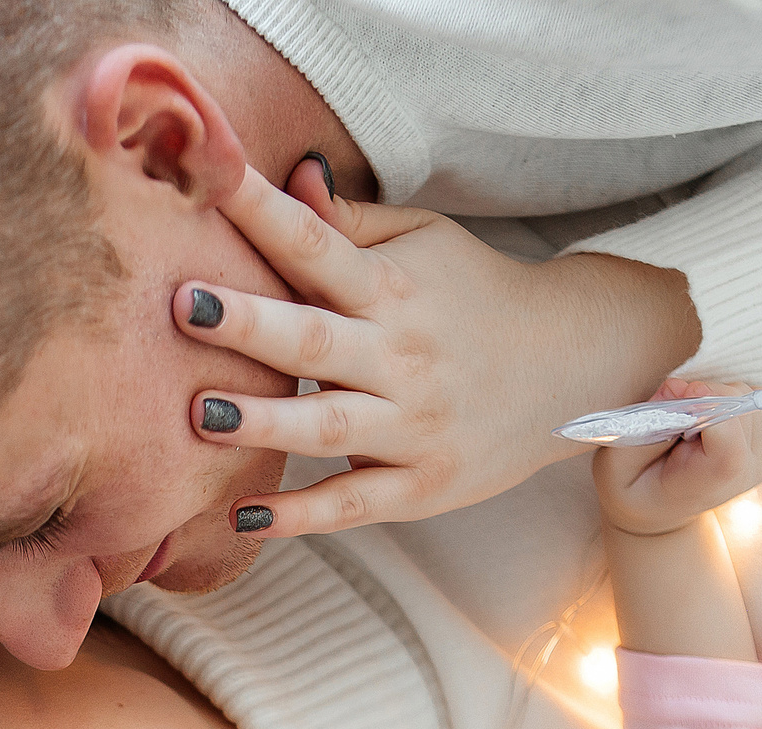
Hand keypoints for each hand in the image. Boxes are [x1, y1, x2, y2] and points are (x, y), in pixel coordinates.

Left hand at [177, 159, 697, 537]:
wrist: (575, 364)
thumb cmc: (476, 294)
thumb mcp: (426, 241)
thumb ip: (349, 221)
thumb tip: (289, 176)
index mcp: (392, 288)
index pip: (317, 245)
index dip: (263, 213)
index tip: (211, 184)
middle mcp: (401, 356)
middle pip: (316, 338)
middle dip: (249, 323)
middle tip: (185, 306)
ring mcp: (412, 425)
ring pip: (329, 427)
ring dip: (263, 422)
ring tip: (200, 415)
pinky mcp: (421, 485)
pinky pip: (353, 504)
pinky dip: (302, 516)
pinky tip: (246, 519)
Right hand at [590, 381, 761, 537]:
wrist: (660, 509)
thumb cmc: (637, 488)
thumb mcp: (618, 464)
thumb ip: (646, 425)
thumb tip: (678, 387)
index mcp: (714, 480)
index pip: (729, 433)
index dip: (705, 404)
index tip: (678, 400)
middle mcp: (751, 469)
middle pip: (739, 403)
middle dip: (704, 397)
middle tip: (678, 419)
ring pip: (749, 395)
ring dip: (716, 398)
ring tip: (694, 426)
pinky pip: (759, 398)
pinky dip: (732, 399)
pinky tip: (712, 422)